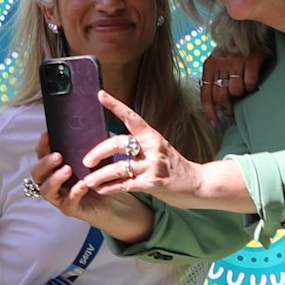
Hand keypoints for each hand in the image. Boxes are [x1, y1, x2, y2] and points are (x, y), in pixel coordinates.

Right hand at [31, 131, 155, 238]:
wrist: (111, 201)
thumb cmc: (98, 177)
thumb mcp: (91, 159)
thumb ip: (85, 146)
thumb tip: (88, 123)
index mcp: (54, 169)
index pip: (41, 156)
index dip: (42, 146)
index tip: (47, 134)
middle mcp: (52, 183)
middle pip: (37, 174)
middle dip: (44, 163)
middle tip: (58, 155)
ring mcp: (59, 198)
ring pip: (47, 190)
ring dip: (55, 178)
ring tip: (67, 169)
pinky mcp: (71, 209)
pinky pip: (69, 201)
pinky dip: (75, 191)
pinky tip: (84, 184)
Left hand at [33, 92, 254, 213]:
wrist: (198, 184)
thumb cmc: (175, 167)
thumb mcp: (160, 149)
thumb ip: (141, 145)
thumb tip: (114, 143)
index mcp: (152, 136)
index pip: (131, 117)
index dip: (115, 105)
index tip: (100, 94)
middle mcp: (152, 147)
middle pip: (118, 144)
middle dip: (98, 152)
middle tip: (86, 161)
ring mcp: (153, 165)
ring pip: (118, 168)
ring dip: (99, 176)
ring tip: (87, 181)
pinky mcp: (153, 183)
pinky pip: (125, 185)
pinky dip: (110, 188)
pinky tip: (101, 190)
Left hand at [200, 47, 264, 125]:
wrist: (250, 30)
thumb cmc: (233, 52)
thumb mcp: (218, 64)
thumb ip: (214, 81)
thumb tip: (215, 106)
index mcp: (209, 67)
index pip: (206, 95)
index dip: (210, 112)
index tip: (215, 123)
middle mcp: (220, 64)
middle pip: (221, 97)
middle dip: (227, 107)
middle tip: (232, 110)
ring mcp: (235, 61)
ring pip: (236, 91)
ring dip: (241, 93)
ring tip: (243, 86)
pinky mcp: (251, 59)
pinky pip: (250, 83)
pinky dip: (251, 85)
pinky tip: (252, 80)